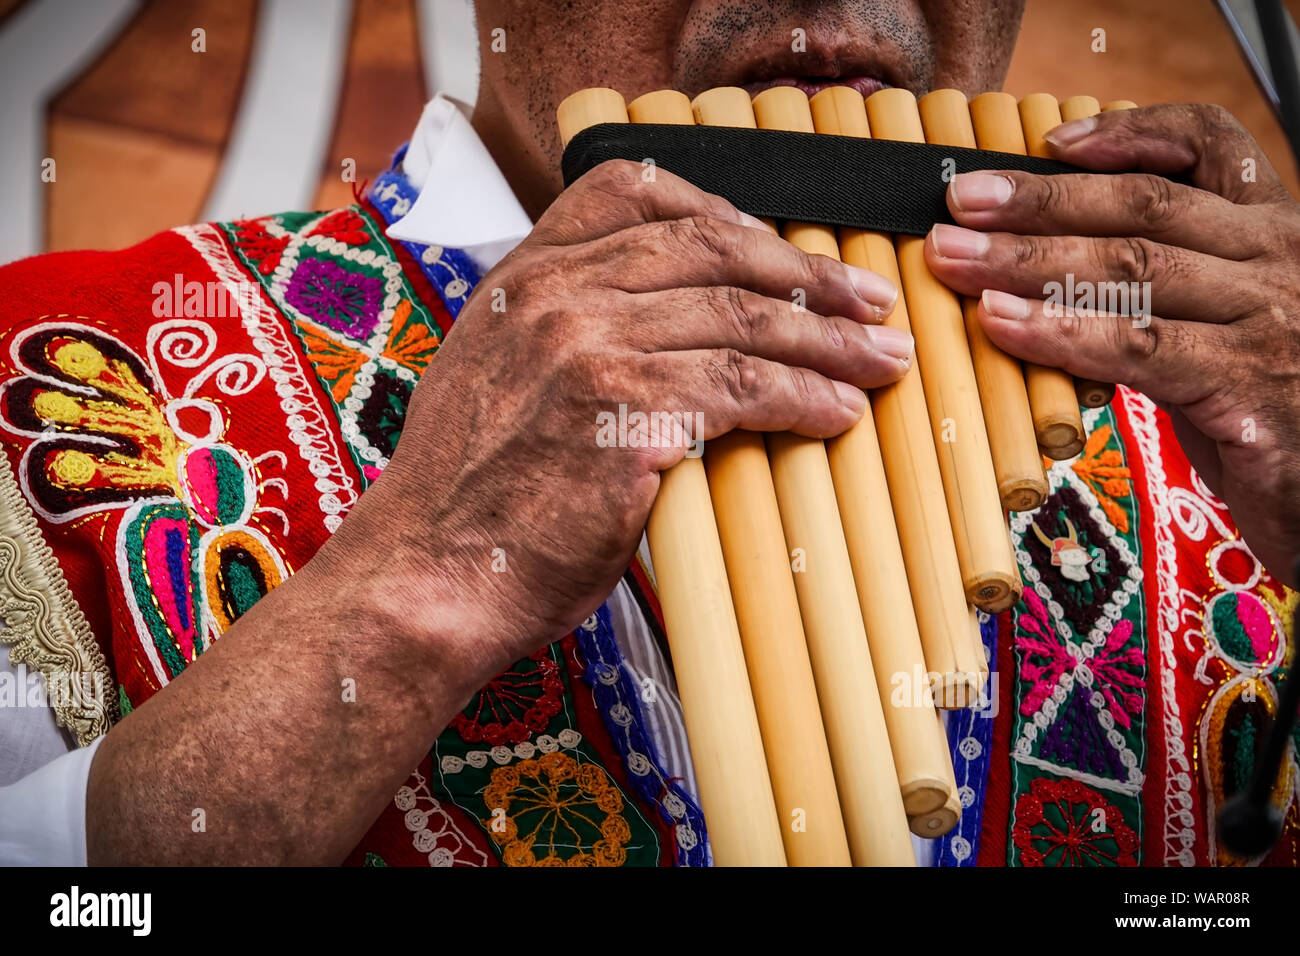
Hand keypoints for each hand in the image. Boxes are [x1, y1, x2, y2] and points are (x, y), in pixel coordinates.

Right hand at [366, 159, 909, 675]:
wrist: (429, 575)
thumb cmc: (471, 497)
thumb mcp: (498, 379)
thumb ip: (567, 333)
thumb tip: (666, 333)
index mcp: (525, 277)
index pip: (632, 189)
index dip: (723, 209)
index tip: (778, 244)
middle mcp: (557, 296)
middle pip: (711, 248)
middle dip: (807, 272)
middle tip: (868, 300)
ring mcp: (588, 349)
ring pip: (742, 318)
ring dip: (828, 340)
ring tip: (880, 361)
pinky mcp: (624, 415)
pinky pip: (744, 387)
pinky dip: (804, 398)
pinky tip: (837, 415)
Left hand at [923, 103, 1299, 586]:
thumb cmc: (1265, 408)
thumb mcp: (1217, 329)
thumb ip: (1153, 289)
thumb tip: (1034, 266)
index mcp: (1269, 230)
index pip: (1209, 145)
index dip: (1127, 134)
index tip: (1049, 141)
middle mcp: (1275, 259)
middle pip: (1144, 207)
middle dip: (1042, 201)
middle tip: (958, 204)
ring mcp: (1267, 320)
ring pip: (1133, 269)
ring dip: (1030, 261)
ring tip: (954, 258)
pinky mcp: (1246, 387)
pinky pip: (1137, 346)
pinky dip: (1060, 331)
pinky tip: (1001, 322)